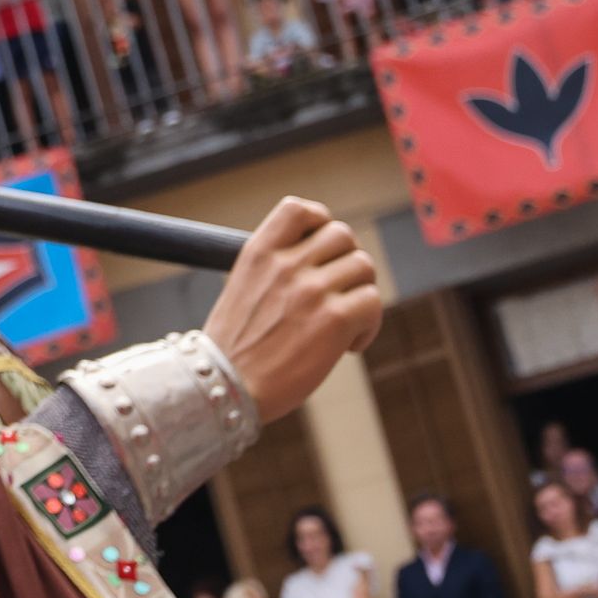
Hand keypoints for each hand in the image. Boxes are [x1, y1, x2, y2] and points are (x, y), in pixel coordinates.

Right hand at [201, 196, 382, 423]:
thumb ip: (276, 270)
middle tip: (338, 294)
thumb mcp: (242, 290)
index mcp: (258, 252)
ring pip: (363, 267)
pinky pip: (373, 302)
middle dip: (347, 262)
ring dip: (362, 294)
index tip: (321, 248)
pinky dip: (369, 326)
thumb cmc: (234, 349)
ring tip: (345, 324)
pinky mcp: (335, 319)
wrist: (223, 388)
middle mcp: (285, 264)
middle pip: (342, 235)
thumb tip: (320, 263)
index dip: (320, 222)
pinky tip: (349, 346)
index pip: (300, 209)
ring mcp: (311, 290)